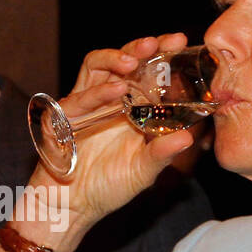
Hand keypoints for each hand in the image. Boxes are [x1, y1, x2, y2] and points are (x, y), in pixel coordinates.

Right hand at [28, 33, 195, 244]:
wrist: (72, 208)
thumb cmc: (108, 187)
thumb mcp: (143, 172)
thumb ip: (163, 153)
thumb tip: (188, 137)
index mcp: (130, 106)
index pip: (146, 71)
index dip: (162, 55)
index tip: (181, 44)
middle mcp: (107, 99)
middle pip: (122, 60)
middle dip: (140, 47)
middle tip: (160, 43)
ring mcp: (84, 104)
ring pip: (96, 66)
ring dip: (114, 58)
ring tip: (134, 62)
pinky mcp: (62, 117)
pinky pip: (79, 98)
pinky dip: (97, 92)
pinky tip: (116, 90)